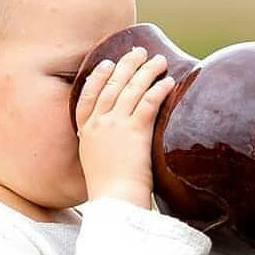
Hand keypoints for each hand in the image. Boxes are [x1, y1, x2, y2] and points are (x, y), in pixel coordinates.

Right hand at [75, 46, 174, 208]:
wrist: (114, 202)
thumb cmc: (111, 194)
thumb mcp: (99, 168)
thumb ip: (105, 152)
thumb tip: (119, 151)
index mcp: (86, 134)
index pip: (87, 98)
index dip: (97, 78)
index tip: (106, 64)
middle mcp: (98, 125)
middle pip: (111, 86)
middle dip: (126, 66)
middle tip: (138, 52)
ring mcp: (114, 126)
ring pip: (131, 89)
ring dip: (146, 71)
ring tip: (159, 60)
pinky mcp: (134, 131)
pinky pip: (148, 102)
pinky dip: (158, 89)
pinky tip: (168, 81)